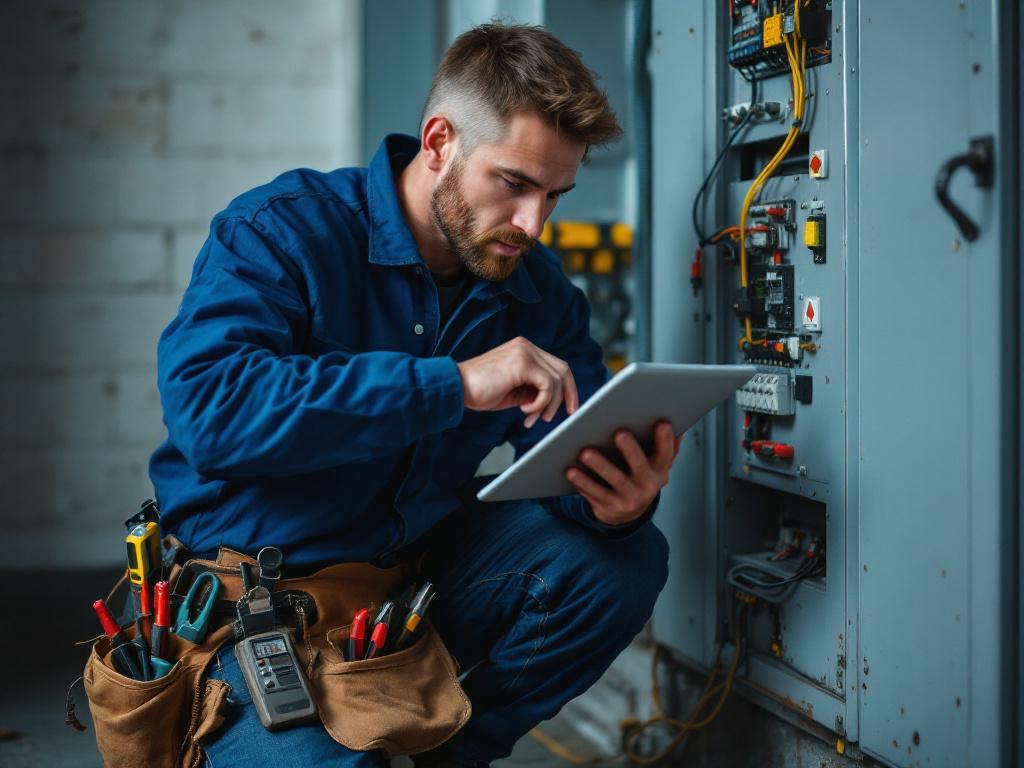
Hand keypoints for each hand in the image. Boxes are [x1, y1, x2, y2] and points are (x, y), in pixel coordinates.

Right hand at [457, 336, 579, 427]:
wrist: (457, 388)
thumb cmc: (480, 392)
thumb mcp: (515, 392)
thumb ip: (533, 391)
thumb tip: (553, 403)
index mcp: (525, 350)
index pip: (556, 366)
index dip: (567, 388)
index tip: (569, 407)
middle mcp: (527, 346)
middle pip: (563, 369)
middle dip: (569, 395)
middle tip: (567, 415)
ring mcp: (525, 352)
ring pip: (557, 379)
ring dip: (550, 404)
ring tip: (533, 417)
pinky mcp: (522, 363)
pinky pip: (547, 385)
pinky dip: (540, 402)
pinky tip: (524, 410)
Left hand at [565, 420, 681, 525]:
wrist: (627, 514)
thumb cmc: (640, 477)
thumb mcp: (656, 465)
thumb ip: (666, 446)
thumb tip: (678, 425)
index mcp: (659, 472)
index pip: (665, 454)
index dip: (665, 440)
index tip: (662, 422)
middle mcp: (647, 487)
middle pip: (639, 467)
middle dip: (630, 450)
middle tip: (619, 432)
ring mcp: (628, 500)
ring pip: (613, 481)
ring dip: (599, 466)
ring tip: (585, 452)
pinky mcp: (609, 508)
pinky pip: (594, 494)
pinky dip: (581, 482)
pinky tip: (570, 470)